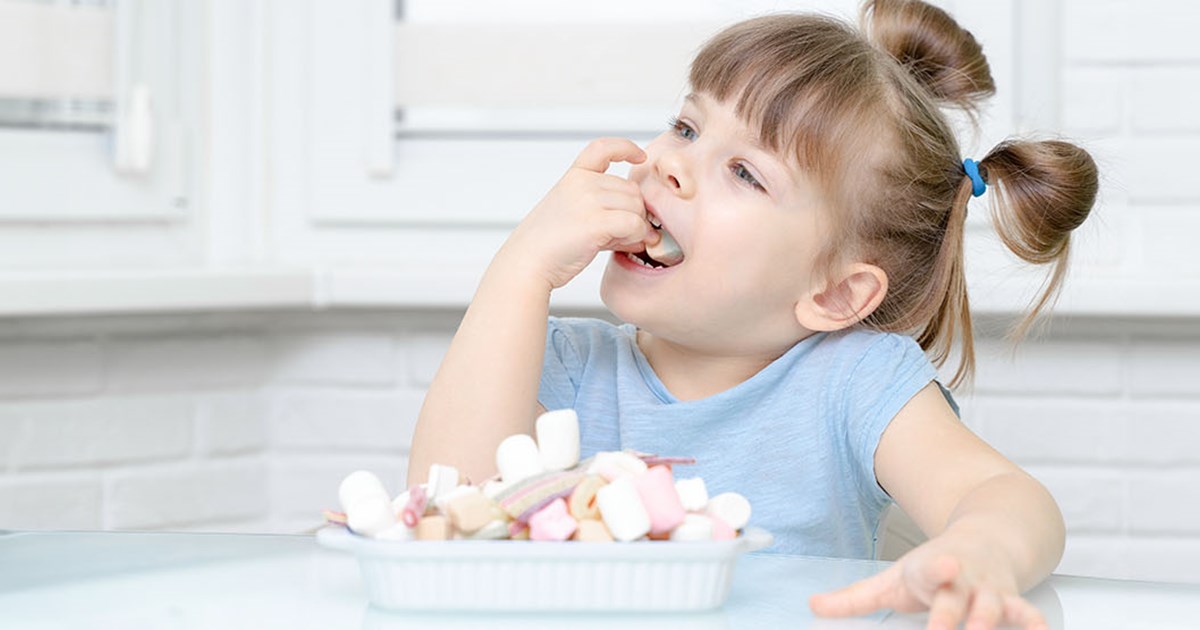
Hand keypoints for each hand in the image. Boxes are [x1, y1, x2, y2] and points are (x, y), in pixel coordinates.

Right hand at [498, 137, 658, 289]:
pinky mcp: (596, 223)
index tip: (640, 157)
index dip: (626, 148)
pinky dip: (636, 237)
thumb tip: (647, 230)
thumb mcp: (574, 216)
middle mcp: (582, 183)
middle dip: (635, 212)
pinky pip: (634, 224)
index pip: (603, 148)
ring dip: (636, 227)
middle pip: (632, 189)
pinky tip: (624, 244)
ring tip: (618, 240)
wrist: (527, 263)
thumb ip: (608, 214)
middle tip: (623, 233)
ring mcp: (588, 201)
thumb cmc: (548, 244)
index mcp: (574, 176)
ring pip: (637, 207)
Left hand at [809, 537, 1047, 629]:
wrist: (987, 539)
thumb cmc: (934, 567)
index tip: (943, 567)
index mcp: (929, 571)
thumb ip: (855, 598)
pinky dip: (1035, 624)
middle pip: (959, 600)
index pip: (930, 570)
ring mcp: (990, 590)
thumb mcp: (892, 578)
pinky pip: (1027, 615)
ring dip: (990, 622)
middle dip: (954, 617)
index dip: (936, 570)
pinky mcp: (1014, 602)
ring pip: (995, 608)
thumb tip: (813, 607)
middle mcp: (962, 580)